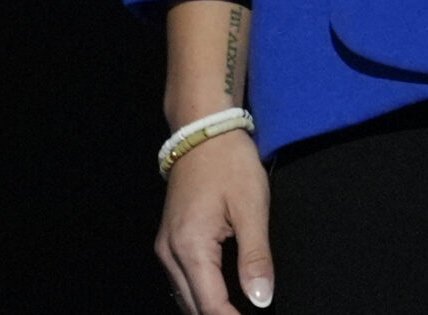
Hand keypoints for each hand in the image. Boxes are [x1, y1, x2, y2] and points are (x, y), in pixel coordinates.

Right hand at [155, 129, 273, 310]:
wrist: (204, 130)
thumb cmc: (229, 163)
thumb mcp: (252, 208)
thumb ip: (256, 257)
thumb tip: (261, 298)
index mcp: (190, 246)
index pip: (211, 305)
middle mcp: (170, 252)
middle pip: (193, 307)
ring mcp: (166, 246)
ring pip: (185, 297)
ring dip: (210, 309)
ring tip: (239, 310)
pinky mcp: (170, 239)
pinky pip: (182, 280)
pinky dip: (201, 294)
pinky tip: (223, 295)